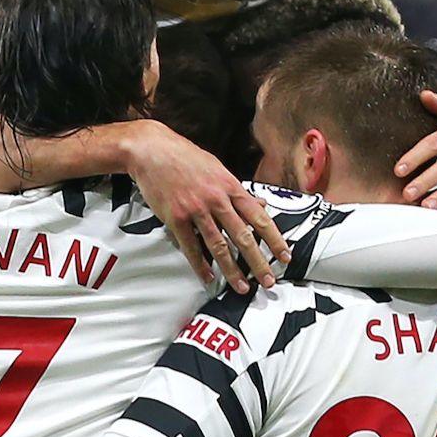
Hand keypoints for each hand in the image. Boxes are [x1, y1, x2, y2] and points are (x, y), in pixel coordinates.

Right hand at [123, 121, 289, 291]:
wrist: (153, 151)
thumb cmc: (186, 158)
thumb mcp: (219, 169)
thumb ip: (239, 190)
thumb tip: (261, 203)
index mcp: (230, 187)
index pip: (259, 218)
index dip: (274, 240)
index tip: (284, 256)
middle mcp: (216, 200)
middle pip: (243, 237)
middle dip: (258, 262)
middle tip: (268, 280)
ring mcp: (196, 210)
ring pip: (219, 246)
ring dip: (232, 270)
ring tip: (241, 286)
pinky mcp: (176, 218)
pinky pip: (191, 246)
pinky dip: (201, 265)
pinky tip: (208, 277)